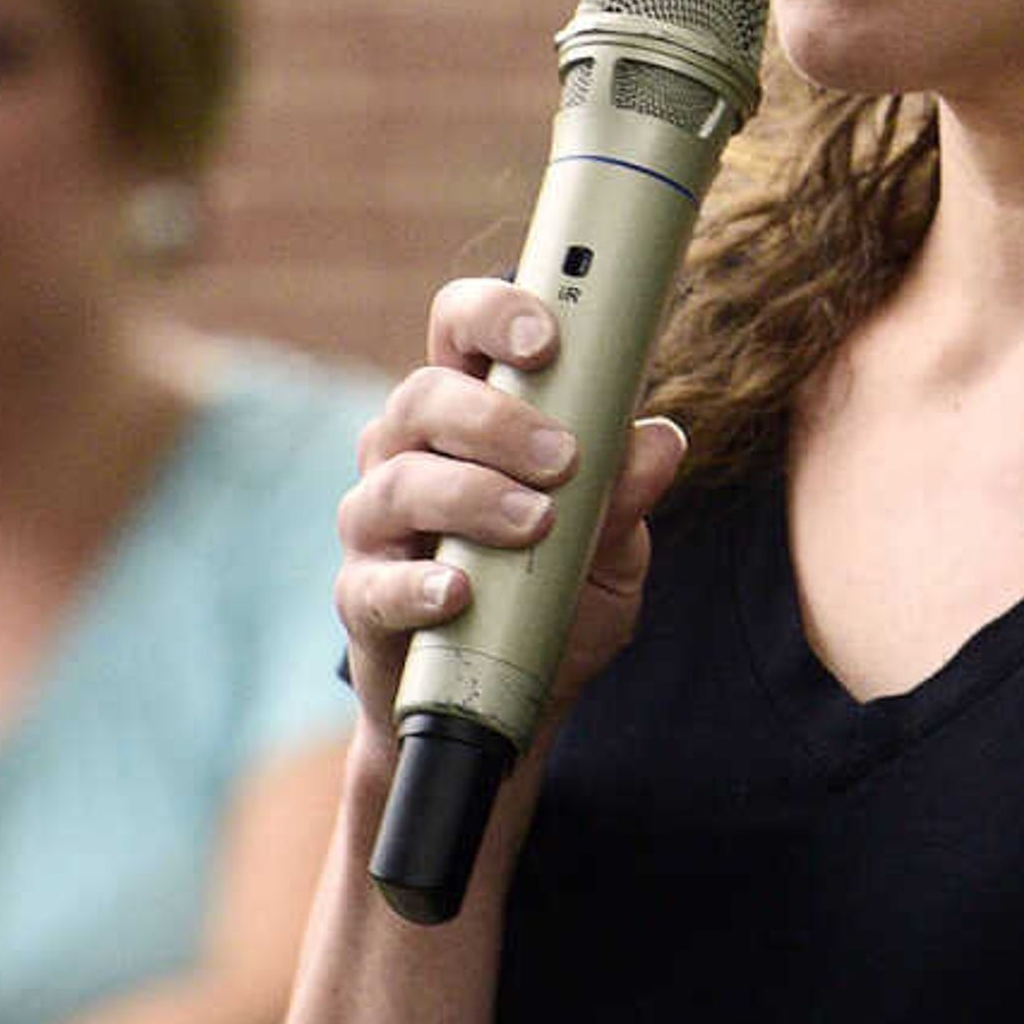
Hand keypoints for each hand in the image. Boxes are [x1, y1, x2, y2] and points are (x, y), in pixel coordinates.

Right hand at [333, 276, 687, 734]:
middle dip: (495, 419)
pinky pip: (375, 582)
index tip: (546, 341)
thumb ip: (625, 495)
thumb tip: (661, 440)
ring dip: (472, 495)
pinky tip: (460, 591)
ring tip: (535, 523)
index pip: (459, 331)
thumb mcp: (610, 551)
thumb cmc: (551, 603)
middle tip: (561, 458)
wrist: (505, 708)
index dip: (493, 316)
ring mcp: (377, 526)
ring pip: (399, 482)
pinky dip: (419, 585)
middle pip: (423, 397)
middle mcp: (409, 454)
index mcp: (467, 417)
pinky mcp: (363, 599)